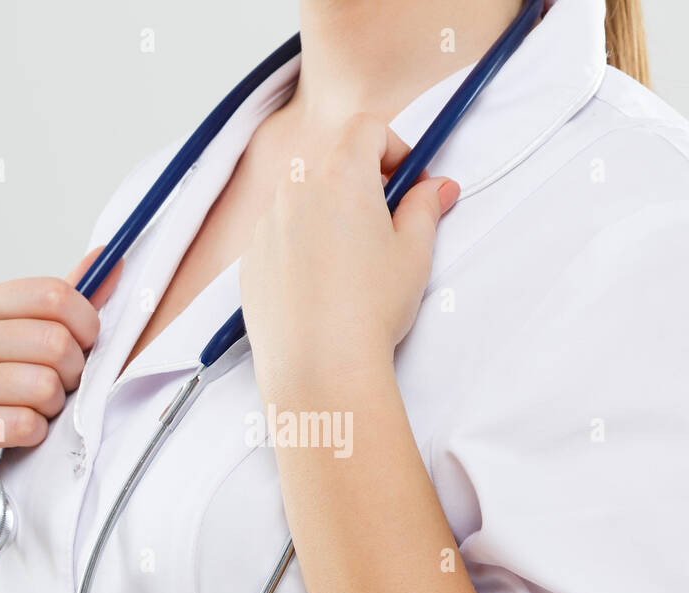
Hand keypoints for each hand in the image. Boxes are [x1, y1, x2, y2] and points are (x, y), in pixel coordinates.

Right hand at [0, 250, 121, 495]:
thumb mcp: (25, 340)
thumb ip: (64, 304)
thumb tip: (108, 258)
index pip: (54, 294)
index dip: (87, 324)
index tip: (87, 344)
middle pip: (55, 343)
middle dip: (73, 373)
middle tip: (59, 387)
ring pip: (44, 386)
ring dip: (53, 407)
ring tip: (34, 410)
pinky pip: (24, 425)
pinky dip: (33, 435)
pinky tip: (17, 434)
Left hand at [239, 114, 458, 395]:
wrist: (319, 366)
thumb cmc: (371, 309)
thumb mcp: (414, 254)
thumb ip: (425, 209)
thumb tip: (437, 188)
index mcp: (341, 177)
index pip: (367, 129)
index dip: (394, 146)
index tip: (408, 179)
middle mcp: (296, 191)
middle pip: (333, 164)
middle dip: (362, 183)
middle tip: (386, 224)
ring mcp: (267, 225)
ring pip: (304, 200)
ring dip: (329, 213)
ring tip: (353, 263)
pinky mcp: (251, 259)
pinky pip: (280, 236)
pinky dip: (302, 246)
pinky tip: (322, 287)